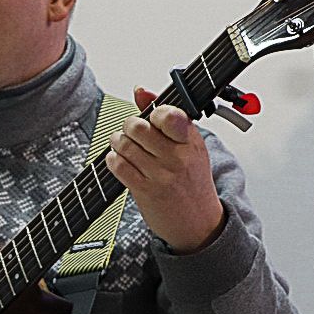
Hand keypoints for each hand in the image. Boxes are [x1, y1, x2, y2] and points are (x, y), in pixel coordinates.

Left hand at [104, 87, 225, 253]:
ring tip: (123, 145)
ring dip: (118, 142)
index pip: (168, 114)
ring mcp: (161, 175)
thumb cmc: (192, 181)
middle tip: (131, 131)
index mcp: (191, 141)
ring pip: (125, 145)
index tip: (151, 117)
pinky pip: (119, 166)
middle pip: (138, 126)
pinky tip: (120, 160)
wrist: (200, 224)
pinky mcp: (146, 191)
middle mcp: (178, 157)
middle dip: (129, 126)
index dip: (153, 111)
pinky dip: (114, 160)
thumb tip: (141, 89)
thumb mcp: (188, 147)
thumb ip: (166, 116)